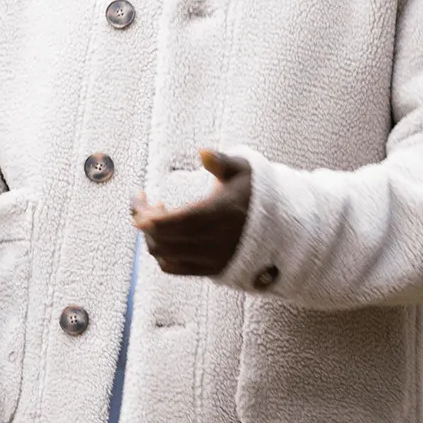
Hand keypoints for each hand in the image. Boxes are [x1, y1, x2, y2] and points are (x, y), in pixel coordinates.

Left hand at [131, 149, 251, 275]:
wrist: (282, 229)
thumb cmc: (257, 195)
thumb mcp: (243, 171)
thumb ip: (222, 161)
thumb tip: (202, 152)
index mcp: (216, 215)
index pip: (168, 223)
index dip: (145, 214)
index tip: (139, 196)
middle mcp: (212, 242)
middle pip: (160, 240)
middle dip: (144, 222)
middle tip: (143, 204)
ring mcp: (211, 259)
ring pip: (164, 256)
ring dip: (151, 237)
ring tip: (157, 217)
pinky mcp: (210, 270)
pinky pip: (175, 268)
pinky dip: (162, 254)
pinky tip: (165, 236)